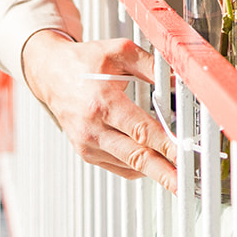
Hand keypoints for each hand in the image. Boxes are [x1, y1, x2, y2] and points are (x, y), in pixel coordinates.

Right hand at [21, 30, 177, 191]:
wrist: (51, 74)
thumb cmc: (83, 62)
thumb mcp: (119, 52)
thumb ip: (150, 65)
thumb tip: (180, 78)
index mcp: (101, 102)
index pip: (140, 131)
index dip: (166, 146)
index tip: (185, 156)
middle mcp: (92, 128)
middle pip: (136, 158)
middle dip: (164, 173)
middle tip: (186, 184)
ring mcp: (88, 144)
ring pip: (129, 166)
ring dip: (155, 172)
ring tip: (178, 176)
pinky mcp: (86, 152)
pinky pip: (119, 167)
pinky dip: (139, 167)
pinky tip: (155, 164)